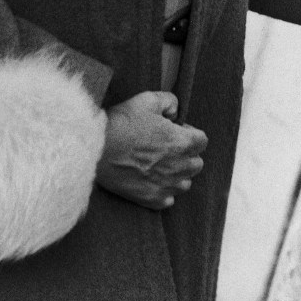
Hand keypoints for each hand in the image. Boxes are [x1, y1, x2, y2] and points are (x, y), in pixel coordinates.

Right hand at [96, 91, 206, 210]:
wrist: (97, 149)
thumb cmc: (122, 123)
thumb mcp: (147, 100)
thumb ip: (169, 101)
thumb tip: (175, 111)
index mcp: (182, 142)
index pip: (202, 141)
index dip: (190, 133)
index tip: (176, 131)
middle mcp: (179, 167)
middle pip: (197, 164)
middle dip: (186, 154)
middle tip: (167, 147)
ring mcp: (166, 186)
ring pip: (185, 183)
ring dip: (177, 174)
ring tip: (159, 165)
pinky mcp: (151, 199)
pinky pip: (168, 199)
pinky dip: (164, 191)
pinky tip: (151, 180)